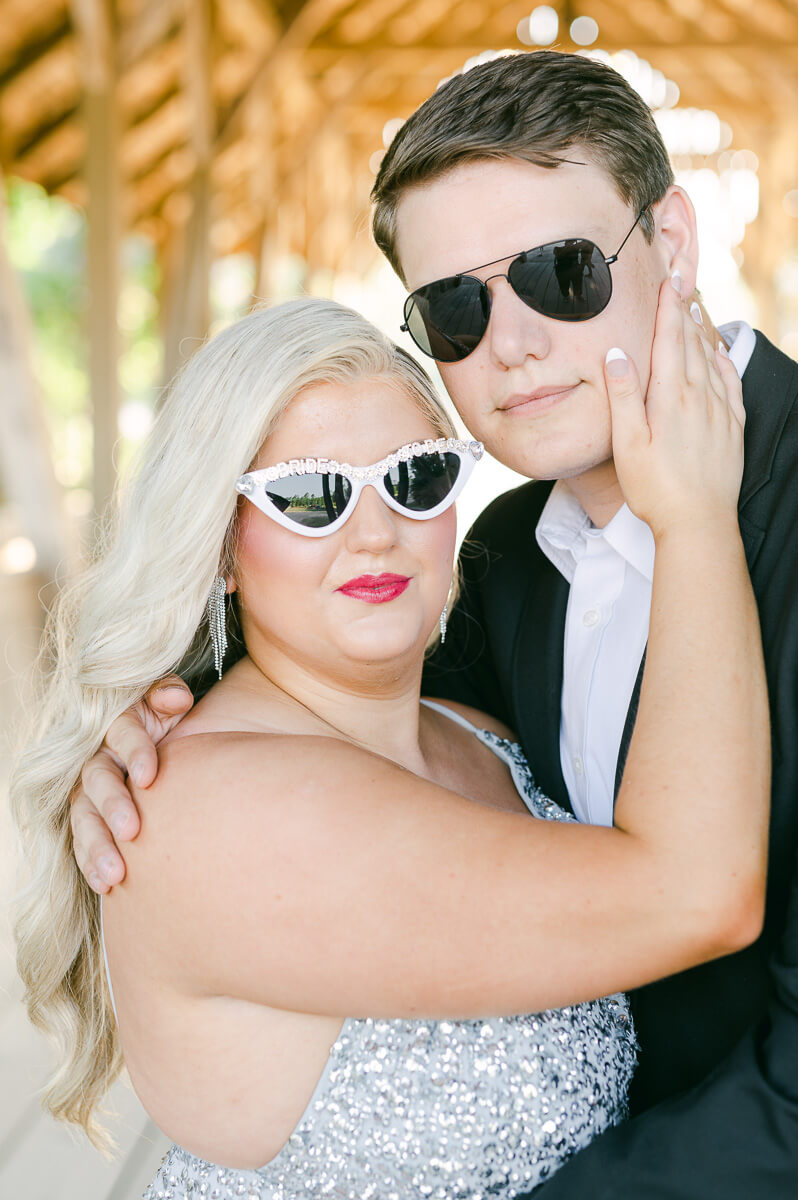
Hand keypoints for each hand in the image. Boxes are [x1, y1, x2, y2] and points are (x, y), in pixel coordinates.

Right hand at [71, 677, 193, 892]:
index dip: (136, 753)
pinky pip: (83, 843)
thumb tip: (177, 697)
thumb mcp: (170, 704)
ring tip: (115, 876)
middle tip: (132, 831)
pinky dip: (91, 864)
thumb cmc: (170, 723)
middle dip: (113, 805)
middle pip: (97, 780)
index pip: (123, 734)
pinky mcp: (90, 820)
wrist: (166, 748)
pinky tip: (105, 887)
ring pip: (84, 818)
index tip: (151, 776)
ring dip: (97, 847)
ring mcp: (89, 792)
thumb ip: (169, 695)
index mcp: (120, 725)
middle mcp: (99, 758)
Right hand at [606, 276, 743, 538]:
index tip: (668, 281)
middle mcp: (699, 398)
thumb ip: (623, 397)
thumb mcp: (627, 445)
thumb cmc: (655, 489)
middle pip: (690, 344)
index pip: (669, 341)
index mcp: (670, 399)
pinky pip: (730, 384)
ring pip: (710, 360)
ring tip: (695, 310)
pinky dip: (723, 363)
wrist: (698, 522)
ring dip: (701, 332)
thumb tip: (617, 353)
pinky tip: (719, 355)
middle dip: (684, 311)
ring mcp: (719, 413)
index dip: (668, 309)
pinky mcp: (732, 429)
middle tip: (682, 282)